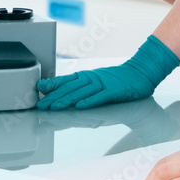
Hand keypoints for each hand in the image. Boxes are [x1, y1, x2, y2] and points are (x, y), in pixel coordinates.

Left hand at [36, 35, 179, 109]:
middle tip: (41, 104)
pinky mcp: (115, 90)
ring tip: (54, 106)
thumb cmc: (119, 81)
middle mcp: (93, 78)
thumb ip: (82, 87)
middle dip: (54, 96)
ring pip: (82, 92)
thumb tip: (63, 95)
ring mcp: (104, 84)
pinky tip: (80, 106)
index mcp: (88, 77)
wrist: (141, 73)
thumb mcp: (98, 82)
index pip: (66, 80)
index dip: (52, 84)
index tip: (38, 89)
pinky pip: (101, 96)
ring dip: (67, 99)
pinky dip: (90, 101)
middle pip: (71, 87)